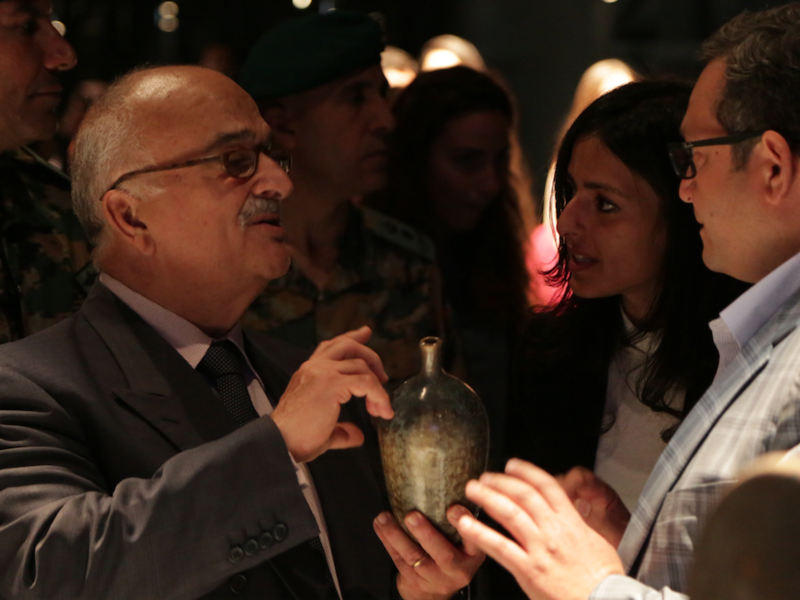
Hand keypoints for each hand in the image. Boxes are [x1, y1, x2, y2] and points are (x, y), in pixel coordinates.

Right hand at [271, 326, 392, 461]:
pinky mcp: (332, 384)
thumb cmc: (295, 440)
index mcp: (308, 372)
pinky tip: (382, 411)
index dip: (351, 338)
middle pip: (349, 346)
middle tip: (384, 377)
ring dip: (378, 386)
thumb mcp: (322, 431)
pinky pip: (366, 382)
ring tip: (382, 408)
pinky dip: (379, 395)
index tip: (365, 333)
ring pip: (361, 364)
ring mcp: (322, 373)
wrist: (279, 443)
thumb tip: (356, 435)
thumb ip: (340, 430)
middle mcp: (314, 367)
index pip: (331, 346)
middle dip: (372, 357)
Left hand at [373, 506, 484, 599]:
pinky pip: (397, 559)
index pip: (473, 541)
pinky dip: (387, 540)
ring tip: (385, 518)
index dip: (463, 525)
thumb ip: (461, 521)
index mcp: (472, 555)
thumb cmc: (452, 554)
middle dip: (426, 534)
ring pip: (413, 557)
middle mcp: (455, 568)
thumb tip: (447, 480)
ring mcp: (433, 577)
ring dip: (396, 535)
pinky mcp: (413, 580)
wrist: (436, 591)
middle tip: (412, 515)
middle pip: (442, 554)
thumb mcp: (465, 544)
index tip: (453, 508)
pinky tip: (380, 524)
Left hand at [454, 459, 623, 599]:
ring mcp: (540, 549)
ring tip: (472, 490)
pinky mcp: (529, 570)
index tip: (511, 465)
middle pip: (523, 495)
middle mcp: (554, 530)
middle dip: (501, 482)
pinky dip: (479, 533)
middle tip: (485, 477)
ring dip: (487, 498)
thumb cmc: (604, 580)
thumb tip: (567, 515)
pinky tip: (465, 525)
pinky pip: (499, 547)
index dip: (526, 471)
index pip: (546, 486)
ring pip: (509, 514)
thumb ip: (576, 526)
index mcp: (572, 522)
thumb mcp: (597, 542)